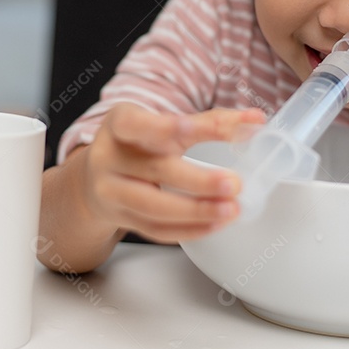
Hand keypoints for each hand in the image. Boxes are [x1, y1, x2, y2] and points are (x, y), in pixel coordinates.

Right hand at [81, 102, 264, 242]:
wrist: (93, 177)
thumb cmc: (138, 144)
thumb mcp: (162, 123)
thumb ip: (208, 122)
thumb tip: (255, 119)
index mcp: (119, 123)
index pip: (139, 124)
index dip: (163, 126)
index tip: (191, 128)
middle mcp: (108, 156)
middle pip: (155, 170)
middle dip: (198, 180)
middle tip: (234, 183)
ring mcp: (110, 191)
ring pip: (154, 206)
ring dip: (197, 210)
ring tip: (231, 209)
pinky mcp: (119, 218)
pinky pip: (155, 229)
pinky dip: (189, 229)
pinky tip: (215, 223)